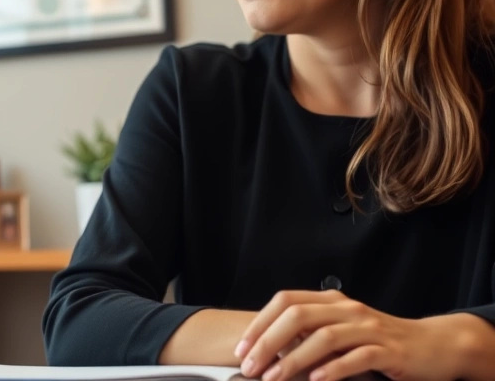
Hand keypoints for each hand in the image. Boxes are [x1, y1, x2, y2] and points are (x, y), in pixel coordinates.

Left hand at [233, 290, 459, 380]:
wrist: (432, 345)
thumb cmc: (378, 341)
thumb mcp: (341, 331)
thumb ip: (309, 334)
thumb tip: (265, 349)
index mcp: (331, 301)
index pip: (285, 302)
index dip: (260, 324)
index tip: (241, 349)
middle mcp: (348, 309)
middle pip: (298, 317)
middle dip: (268, 342)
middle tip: (250, 367)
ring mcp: (369, 327)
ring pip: (324, 337)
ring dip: (294, 359)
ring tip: (274, 378)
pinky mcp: (389, 350)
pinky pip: (358, 356)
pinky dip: (334, 369)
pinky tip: (316, 380)